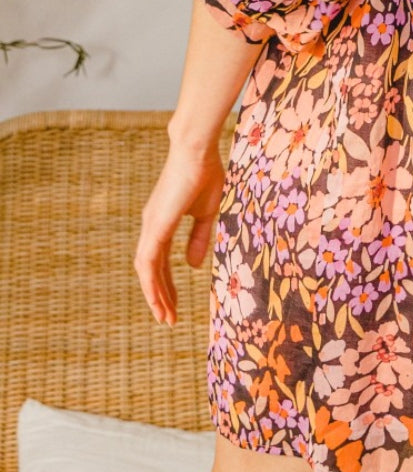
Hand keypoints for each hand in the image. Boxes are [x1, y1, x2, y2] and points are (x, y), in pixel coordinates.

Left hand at [134, 136, 225, 326]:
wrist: (197, 151)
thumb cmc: (204, 174)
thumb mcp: (206, 213)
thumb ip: (199, 238)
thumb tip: (192, 266)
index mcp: (163, 222)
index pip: (161, 261)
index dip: (168, 284)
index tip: (175, 305)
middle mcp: (152, 226)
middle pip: (151, 270)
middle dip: (160, 296)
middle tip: (168, 319)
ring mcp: (151, 226)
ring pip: (146, 271)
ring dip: (154, 296)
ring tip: (166, 317)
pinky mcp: (155, 226)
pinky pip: (149, 263)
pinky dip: (152, 284)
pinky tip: (158, 301)